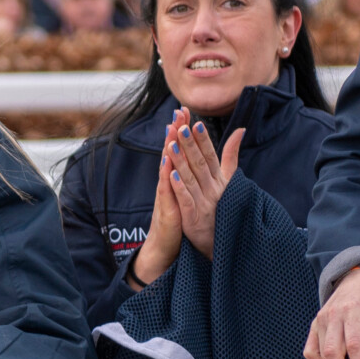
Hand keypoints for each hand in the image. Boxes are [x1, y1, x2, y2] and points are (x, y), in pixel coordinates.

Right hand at [126, 116, 188, 289]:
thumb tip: (195, 162)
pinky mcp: (166, 208)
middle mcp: (169, 183)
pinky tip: (167, 163)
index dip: (183, 131)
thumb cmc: (177, 221)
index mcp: (177, 179)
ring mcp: (166, 194)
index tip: (186, 111)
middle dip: (175, 131)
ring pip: (166, 167)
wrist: (164, 247)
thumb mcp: (187, 196)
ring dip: (169, 148)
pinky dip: (166, 176)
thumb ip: (190, 177)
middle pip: (171, 152)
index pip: (180, 150)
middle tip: (178, 111)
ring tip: (172, 129)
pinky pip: (166, 189)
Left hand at [166, 111, 242, 258]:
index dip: (204, 140)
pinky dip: (180, 188)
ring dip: (181, 161)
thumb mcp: (229, 181)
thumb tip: (240, 130)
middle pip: (200, 164)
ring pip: (191, 179)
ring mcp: (203, 204)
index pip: (211, 156)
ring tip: (172, 144)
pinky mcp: (193, 218)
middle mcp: (213, 189)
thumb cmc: (224, 208)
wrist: (221, 244)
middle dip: (191, 145)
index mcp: (219, 180)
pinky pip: (186, 200)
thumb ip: (231, 156)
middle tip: (182, 126)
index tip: (197, 123)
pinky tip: (171, 175)